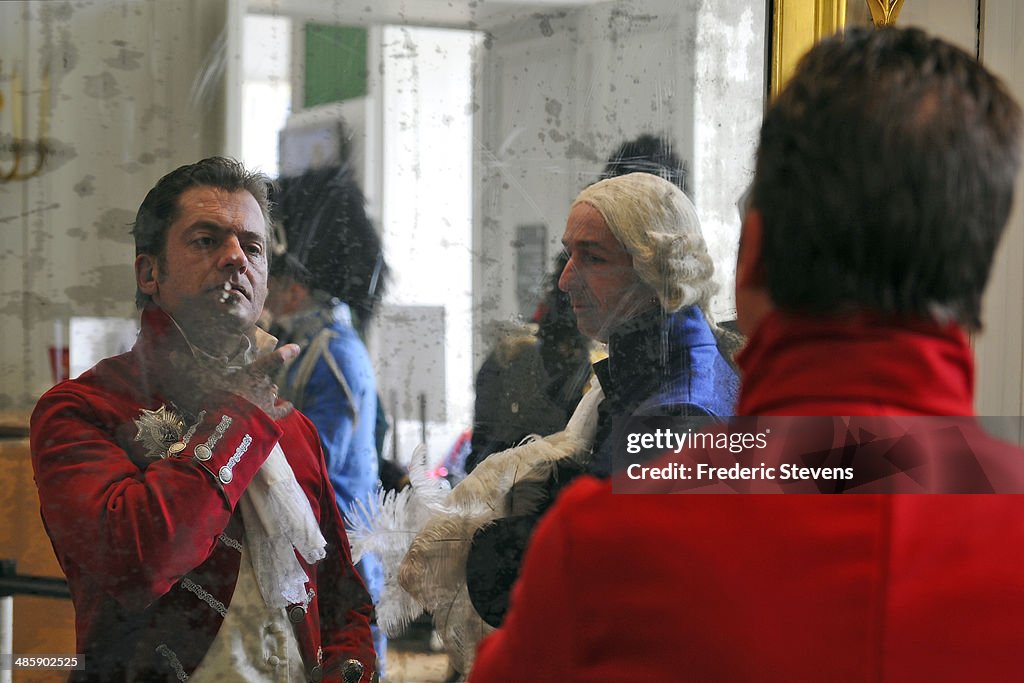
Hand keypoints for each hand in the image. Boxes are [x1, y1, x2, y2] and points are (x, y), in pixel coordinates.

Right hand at [164, 343, 299, 420]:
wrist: (228, 426)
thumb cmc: (215, 398)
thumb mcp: (199, 380)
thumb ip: (184, 366)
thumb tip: (167, 354)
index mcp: (252, 373)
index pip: (274, 360)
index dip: (286, 353)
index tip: (298, 348)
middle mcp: (265, 385)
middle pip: (268, 379)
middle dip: (263, 379)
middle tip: (251, 383)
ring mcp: (269, 402)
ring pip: (274, 392)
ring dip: (270, 392)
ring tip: (264, 394)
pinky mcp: (271, 418)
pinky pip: (283, 410)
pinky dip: (286, 408)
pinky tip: (290, 406)